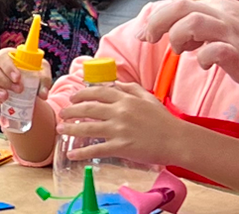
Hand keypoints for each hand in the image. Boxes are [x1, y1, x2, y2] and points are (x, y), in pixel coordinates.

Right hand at [0, 48, 52, 114]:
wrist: (27, 91)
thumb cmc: (32, 76)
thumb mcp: (42, 74)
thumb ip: (43, 80)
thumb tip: (43, 93)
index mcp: (6, 58)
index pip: (2, 57)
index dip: (8, 67)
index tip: (18, 78)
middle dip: (3, 80)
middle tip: (18, 90)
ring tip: (5, 99)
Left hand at [57, 82, 194, 165]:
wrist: (178, 141)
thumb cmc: (165, 121)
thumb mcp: (149, 98)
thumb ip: (131, 89)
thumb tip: (115, 83)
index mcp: (126, 99)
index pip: (97, 92)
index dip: (81, 94)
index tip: (73, 98)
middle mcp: (119, 112)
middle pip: (87, 109)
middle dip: (70, 111)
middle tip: (62, 114)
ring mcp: (119, 130)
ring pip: (87, 128)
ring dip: (70, 129)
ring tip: (60, 130)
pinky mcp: (121, 147)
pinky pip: (96, 149)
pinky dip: (82, 153)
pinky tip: (71, 154)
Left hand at [138, 0, 238, 95]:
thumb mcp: (229, 26)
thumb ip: (203, 26)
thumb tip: (174, 31)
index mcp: (220, 6)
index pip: (178, 3)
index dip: (156, 17)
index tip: (145, 34)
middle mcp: (225, 14)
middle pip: (179, 7)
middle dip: (157, 22)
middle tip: (151, 39)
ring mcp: (233, 32)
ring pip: (192, 22)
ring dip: (178, 37)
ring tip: (182, 50)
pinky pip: (214, 51)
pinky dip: (202, 58)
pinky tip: (205, 64)